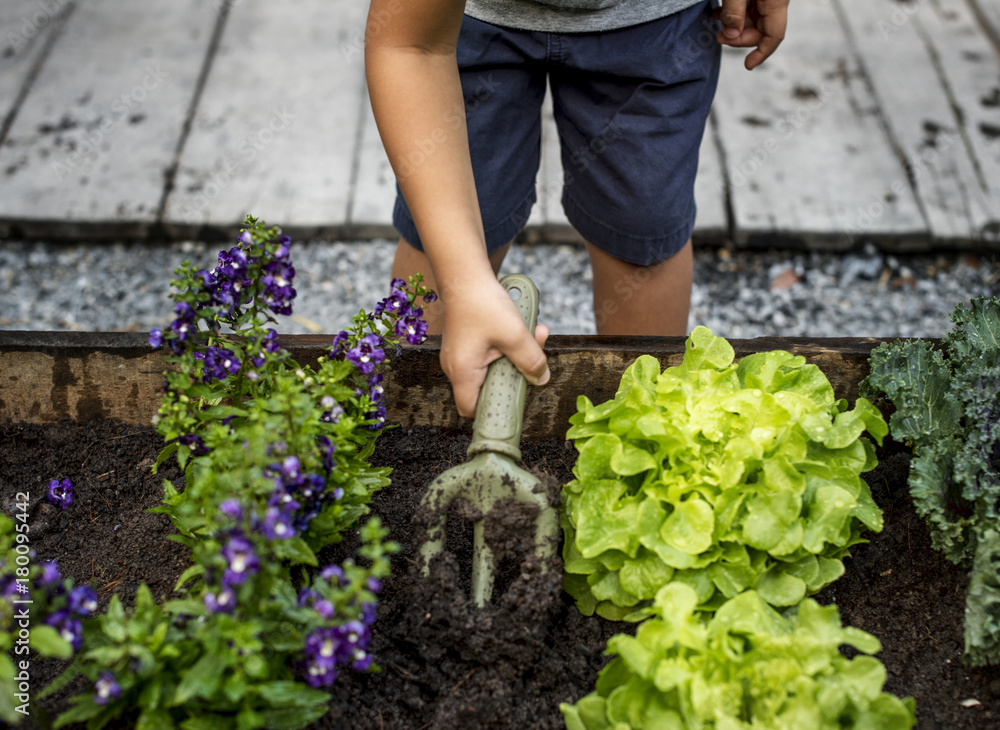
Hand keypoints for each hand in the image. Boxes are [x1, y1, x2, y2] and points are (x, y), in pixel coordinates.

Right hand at [439, 276, 549, 417]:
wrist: (464, 274)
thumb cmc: (482, 303)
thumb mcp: (514, 334)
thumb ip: (531, 360)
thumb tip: (541, 379)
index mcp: (463, 372)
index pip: (471, 409)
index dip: (493, 409)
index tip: (516, 398)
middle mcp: (456, 367)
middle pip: (488, 387)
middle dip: (517, 372)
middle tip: (536, 354)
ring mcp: (460, 355)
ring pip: (492, 367)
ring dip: (516, 355)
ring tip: (535, 334)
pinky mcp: (467, 343)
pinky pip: (489, 354)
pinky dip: (507, 345)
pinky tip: (522, 328)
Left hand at [715, 0, 788, 70]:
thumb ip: (733, 13)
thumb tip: (731, 35)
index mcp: (776, 2)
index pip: (774, 36)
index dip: (761, 54)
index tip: (747, 66)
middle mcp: (777, 1)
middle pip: (761, 30)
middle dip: (738, 37)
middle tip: (719, 36)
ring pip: (755, 20)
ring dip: (735, 25)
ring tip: (716, 17)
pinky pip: (752, 8)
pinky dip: (737, 14)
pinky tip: (721, 12)